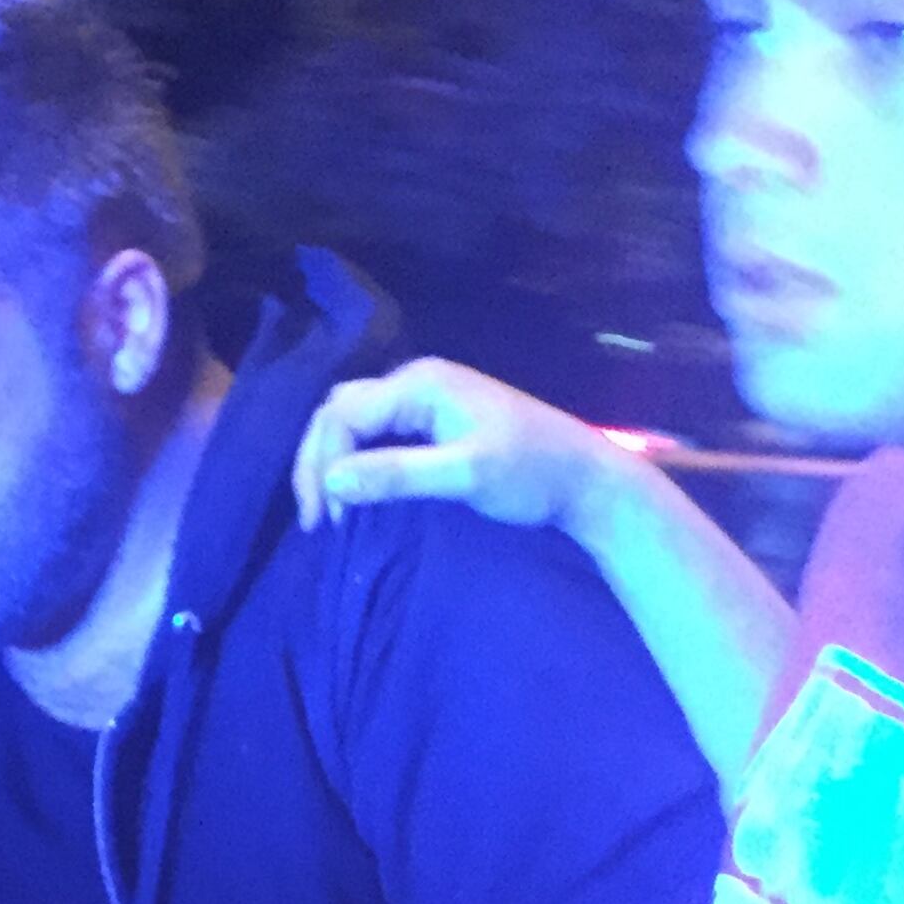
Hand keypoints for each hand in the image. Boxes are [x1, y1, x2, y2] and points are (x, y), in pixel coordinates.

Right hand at [290, 358, 627, 536]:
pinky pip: (375, 434)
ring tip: (330, 510)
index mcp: (420, 384)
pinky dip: (355, 462)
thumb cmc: (532, 472)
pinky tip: (354, 493)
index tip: (328, 520)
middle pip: (338, 412)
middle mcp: (415, 382)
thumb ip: (398, 475)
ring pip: (353, 422)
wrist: (586, 479)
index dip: (322, 464)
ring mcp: (424, 399)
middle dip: (318, 463)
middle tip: (317, 520)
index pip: (342, 414)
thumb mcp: (466, 475)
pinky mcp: (433, 422)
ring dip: (332, 462)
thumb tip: (331, 482)